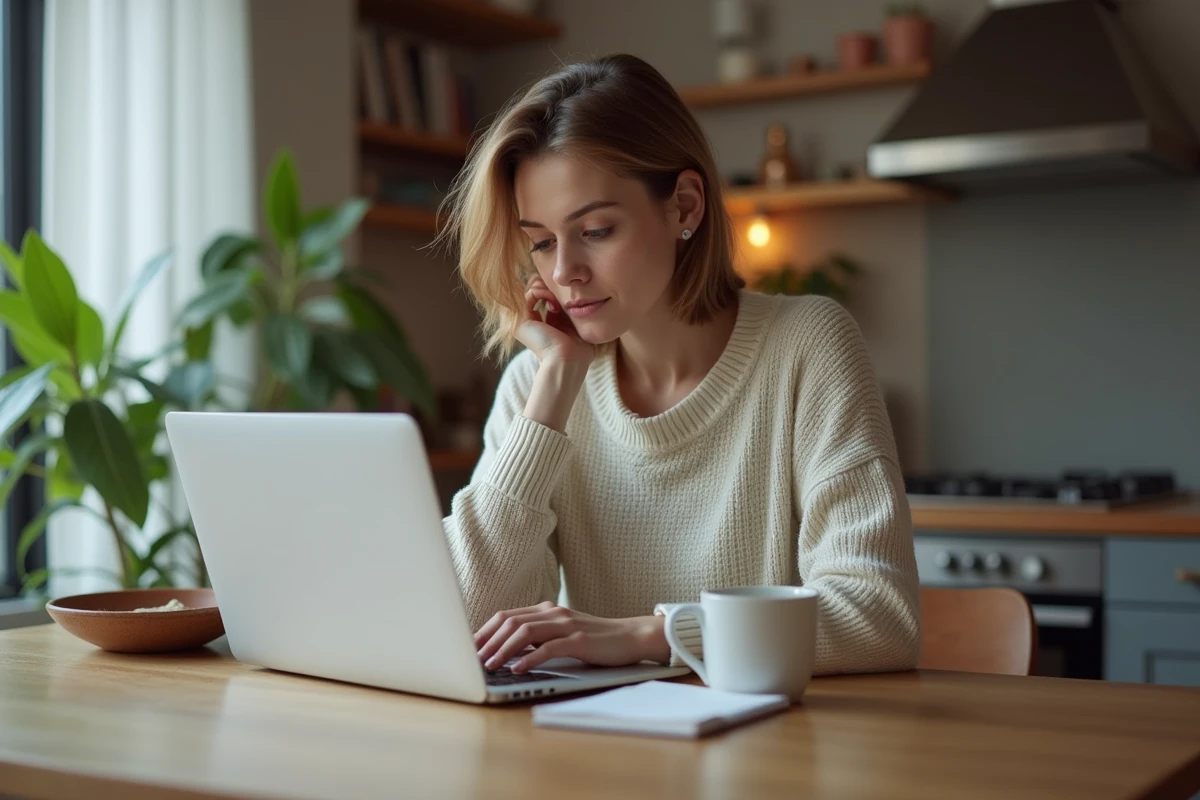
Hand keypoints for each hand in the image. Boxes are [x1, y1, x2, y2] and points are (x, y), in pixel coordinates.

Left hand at [475, 601, 668, 673]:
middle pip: (510, 622)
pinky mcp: (578, 640)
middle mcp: (553, 613)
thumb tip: (507, 651)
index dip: (484, 631)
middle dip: (487, 641)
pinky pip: (548, 648)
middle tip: (472, 659)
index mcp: (546, 609)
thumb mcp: (562, 633)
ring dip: (503, 650)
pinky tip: (517, 669)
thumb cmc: (594, 639)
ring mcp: (566, 624)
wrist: (630, 636)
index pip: (506, 616)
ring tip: (489, 666)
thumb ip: (539, 637)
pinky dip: (529, 658)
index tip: (468, 647)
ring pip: (525, 632)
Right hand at [517, 276, 593, 432]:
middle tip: (561, 295)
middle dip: (550, 285)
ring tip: (556, 300)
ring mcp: (524, 320)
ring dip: (547, 288)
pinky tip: (552, 302)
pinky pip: (528, 293)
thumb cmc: (578, 350)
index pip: (544, 294)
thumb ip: (572, 312)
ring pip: (531, 288)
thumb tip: (574, 296)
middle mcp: (531, 321)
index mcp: (543, 323)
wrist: (568, 361)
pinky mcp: (520, 320)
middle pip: (536, 287)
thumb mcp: (576, 325)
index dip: (556, 289)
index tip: (568, 297)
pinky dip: (542, 291)